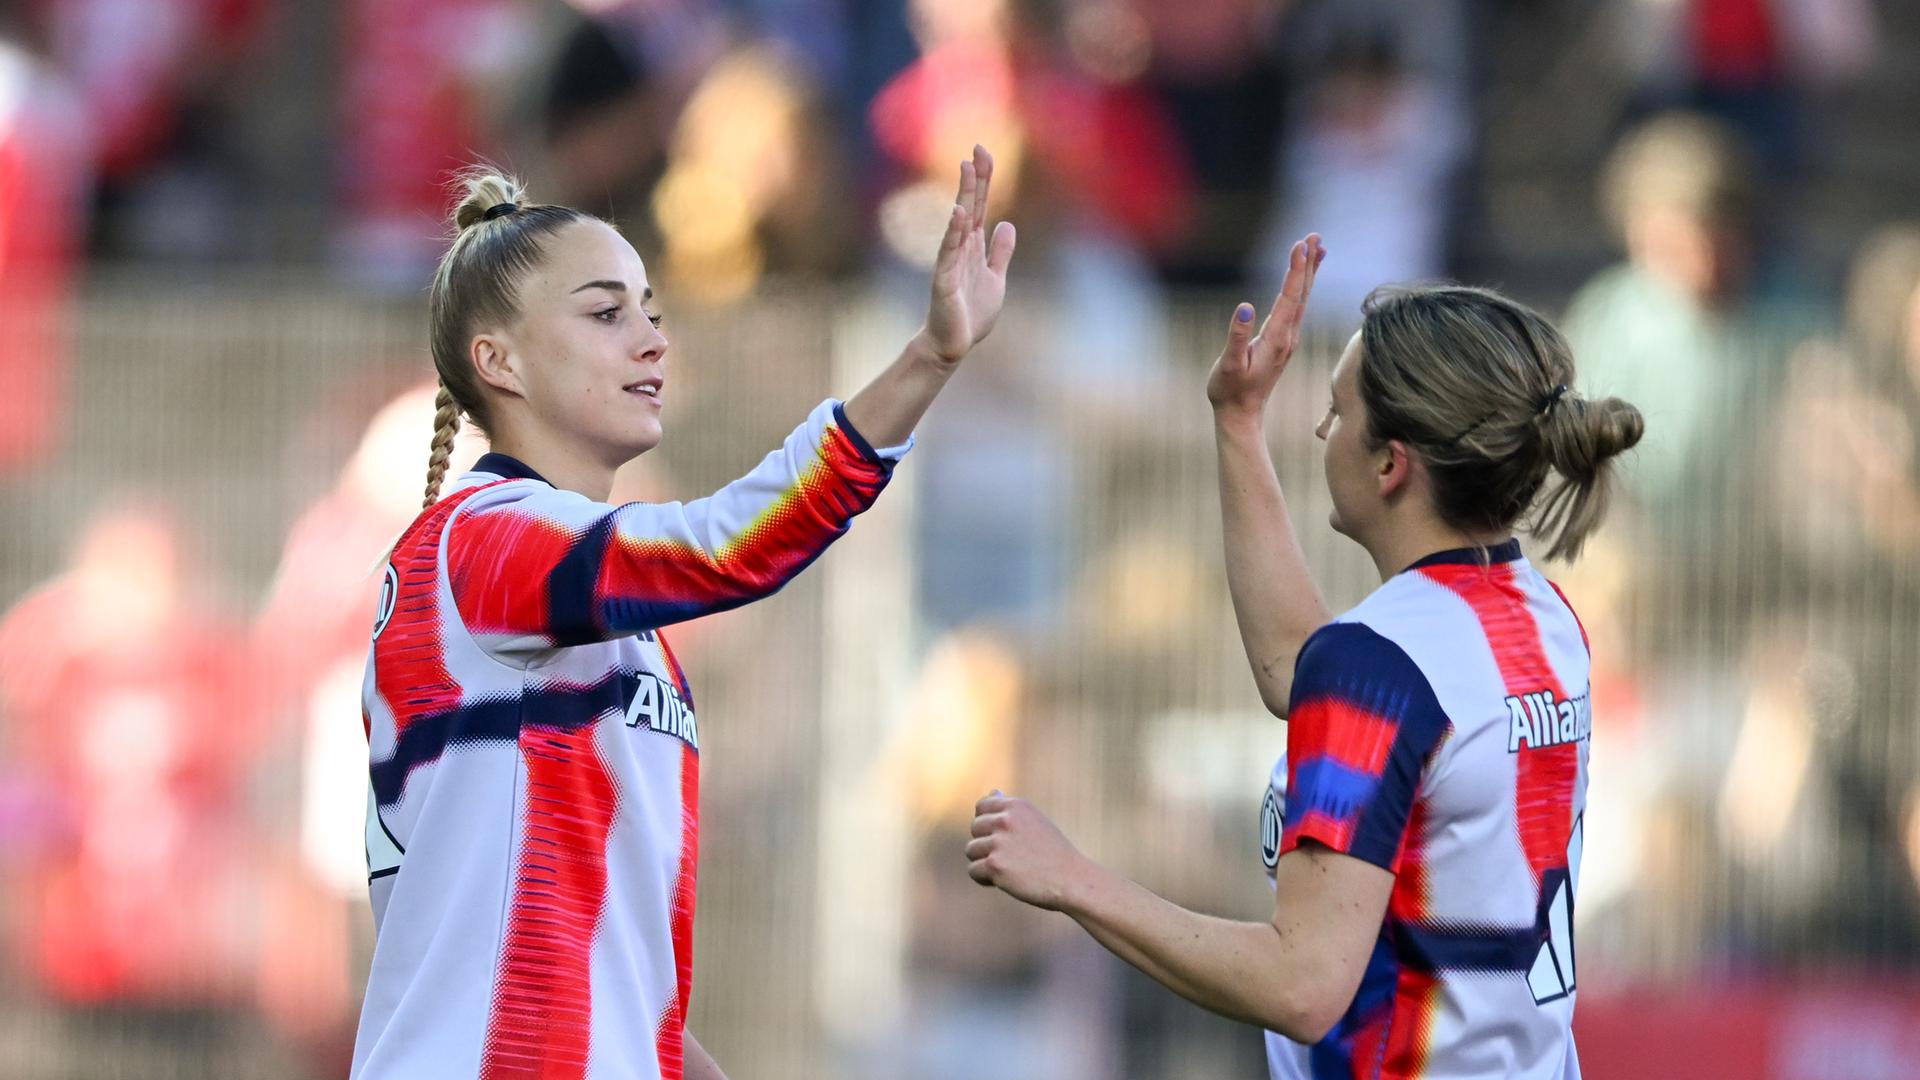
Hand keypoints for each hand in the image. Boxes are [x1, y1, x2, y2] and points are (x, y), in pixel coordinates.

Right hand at [918, 145, 1017, 364]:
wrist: (953, 345)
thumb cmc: (971, 314)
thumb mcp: (995, 278)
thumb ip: (1000, 253)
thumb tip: (1008, 224)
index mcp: (974, 246)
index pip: (981, 206)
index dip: (983, 179)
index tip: (983, 152)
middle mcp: (961, 248)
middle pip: (970, 205)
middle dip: (974, 178)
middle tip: (977, 149)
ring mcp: (951, 261)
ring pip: (959, 222)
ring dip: (964, 195)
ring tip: (966, 168)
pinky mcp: (944, 278)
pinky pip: (949, 250)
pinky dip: (954, 231)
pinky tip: (958, 212)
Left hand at [966, 792, 1091, 911]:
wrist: (1071, 879)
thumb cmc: (1053, 852)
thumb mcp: (1035, 821)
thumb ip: (1011, 809)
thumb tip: (993, 792)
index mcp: (1016, 806)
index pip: (982, 807)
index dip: (987, 824)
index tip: (1002, 837)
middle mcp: (1006, 820)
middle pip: (974, 828)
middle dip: (986, 843)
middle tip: (1009, 856)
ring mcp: (999, 842)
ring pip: (971, 850)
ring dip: (984, 861)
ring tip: (1007, 868)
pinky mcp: (995, 865)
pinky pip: (973, 870)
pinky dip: (984, 878)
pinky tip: (1002, 881)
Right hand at [1206, 234, 1326, 420]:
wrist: (1241, 414)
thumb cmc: (1229, 390)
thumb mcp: (1229, 365)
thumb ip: (1236, 337)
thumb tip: (1244, 308)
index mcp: (1276, 338)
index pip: (1289, 296)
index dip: (1296, 270)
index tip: (1300, 244)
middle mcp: (1288, 336)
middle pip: (1302, 293)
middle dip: (1309, 263)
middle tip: (1315, 236)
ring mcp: (1288, 339)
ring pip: (1302, 298)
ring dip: (1309, 272)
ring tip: (1317, 248)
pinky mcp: (1284, 341)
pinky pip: (1297, 307)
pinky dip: (1302, 287)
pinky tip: (1303, 279)